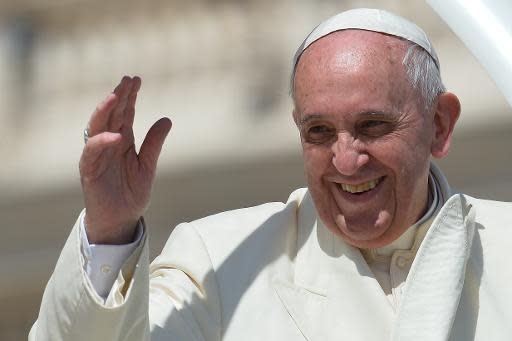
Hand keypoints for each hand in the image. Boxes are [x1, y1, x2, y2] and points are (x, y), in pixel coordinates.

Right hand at [79, 76, 171, 243]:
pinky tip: (117, 135)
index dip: (129, 97)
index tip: (137, 80)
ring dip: (105, 111)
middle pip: (111, 115)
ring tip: (116, 95)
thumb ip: (154, 143)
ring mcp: (97, 156)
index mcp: (122, 141)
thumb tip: (167, 119)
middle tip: (128, 79)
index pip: (124, 113)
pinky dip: (103, 142)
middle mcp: (108, 144)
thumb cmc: (131, 193)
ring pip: (98, 127)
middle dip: (118, 96)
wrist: (121, 220)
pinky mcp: (90, 171)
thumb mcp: (148, 165)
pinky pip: (92, 152)